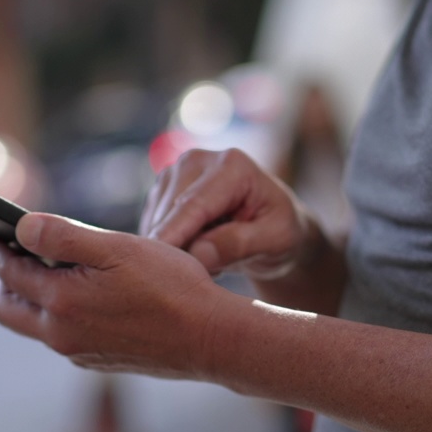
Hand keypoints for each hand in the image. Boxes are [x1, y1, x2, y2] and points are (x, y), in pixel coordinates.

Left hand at [0, 214, 235, 377]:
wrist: (211, 339)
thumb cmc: (172, 287)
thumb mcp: (118, 248)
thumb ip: (63, 236)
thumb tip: (21, 227)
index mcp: (61, 303)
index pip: (9, 273)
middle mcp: (62, 335)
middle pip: (9, 309)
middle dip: (5, 279)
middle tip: (16, 252)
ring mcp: (79, 353)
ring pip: (36, 324)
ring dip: (34, 296)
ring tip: (53, 268)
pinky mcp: (98, 361)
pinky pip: (63, 336)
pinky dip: (60, 313)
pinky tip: (85, 294)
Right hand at [142, 148, 315, 279]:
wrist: (271, 224)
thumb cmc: (279, 229)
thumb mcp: (276, 239)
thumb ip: (240, 244)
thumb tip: (199, 254)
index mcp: (231, 165)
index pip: (194, 205)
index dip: (174, 235)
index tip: (158, 264)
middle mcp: (197, 160)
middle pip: (170, 212)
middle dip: (180, 249)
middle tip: (216, 272)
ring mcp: (176, 172)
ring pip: (157, 221)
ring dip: (177, 249)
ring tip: (214, 258)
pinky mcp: (162, 189)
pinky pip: (152, 226)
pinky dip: (170, 244)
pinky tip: (198, 248)